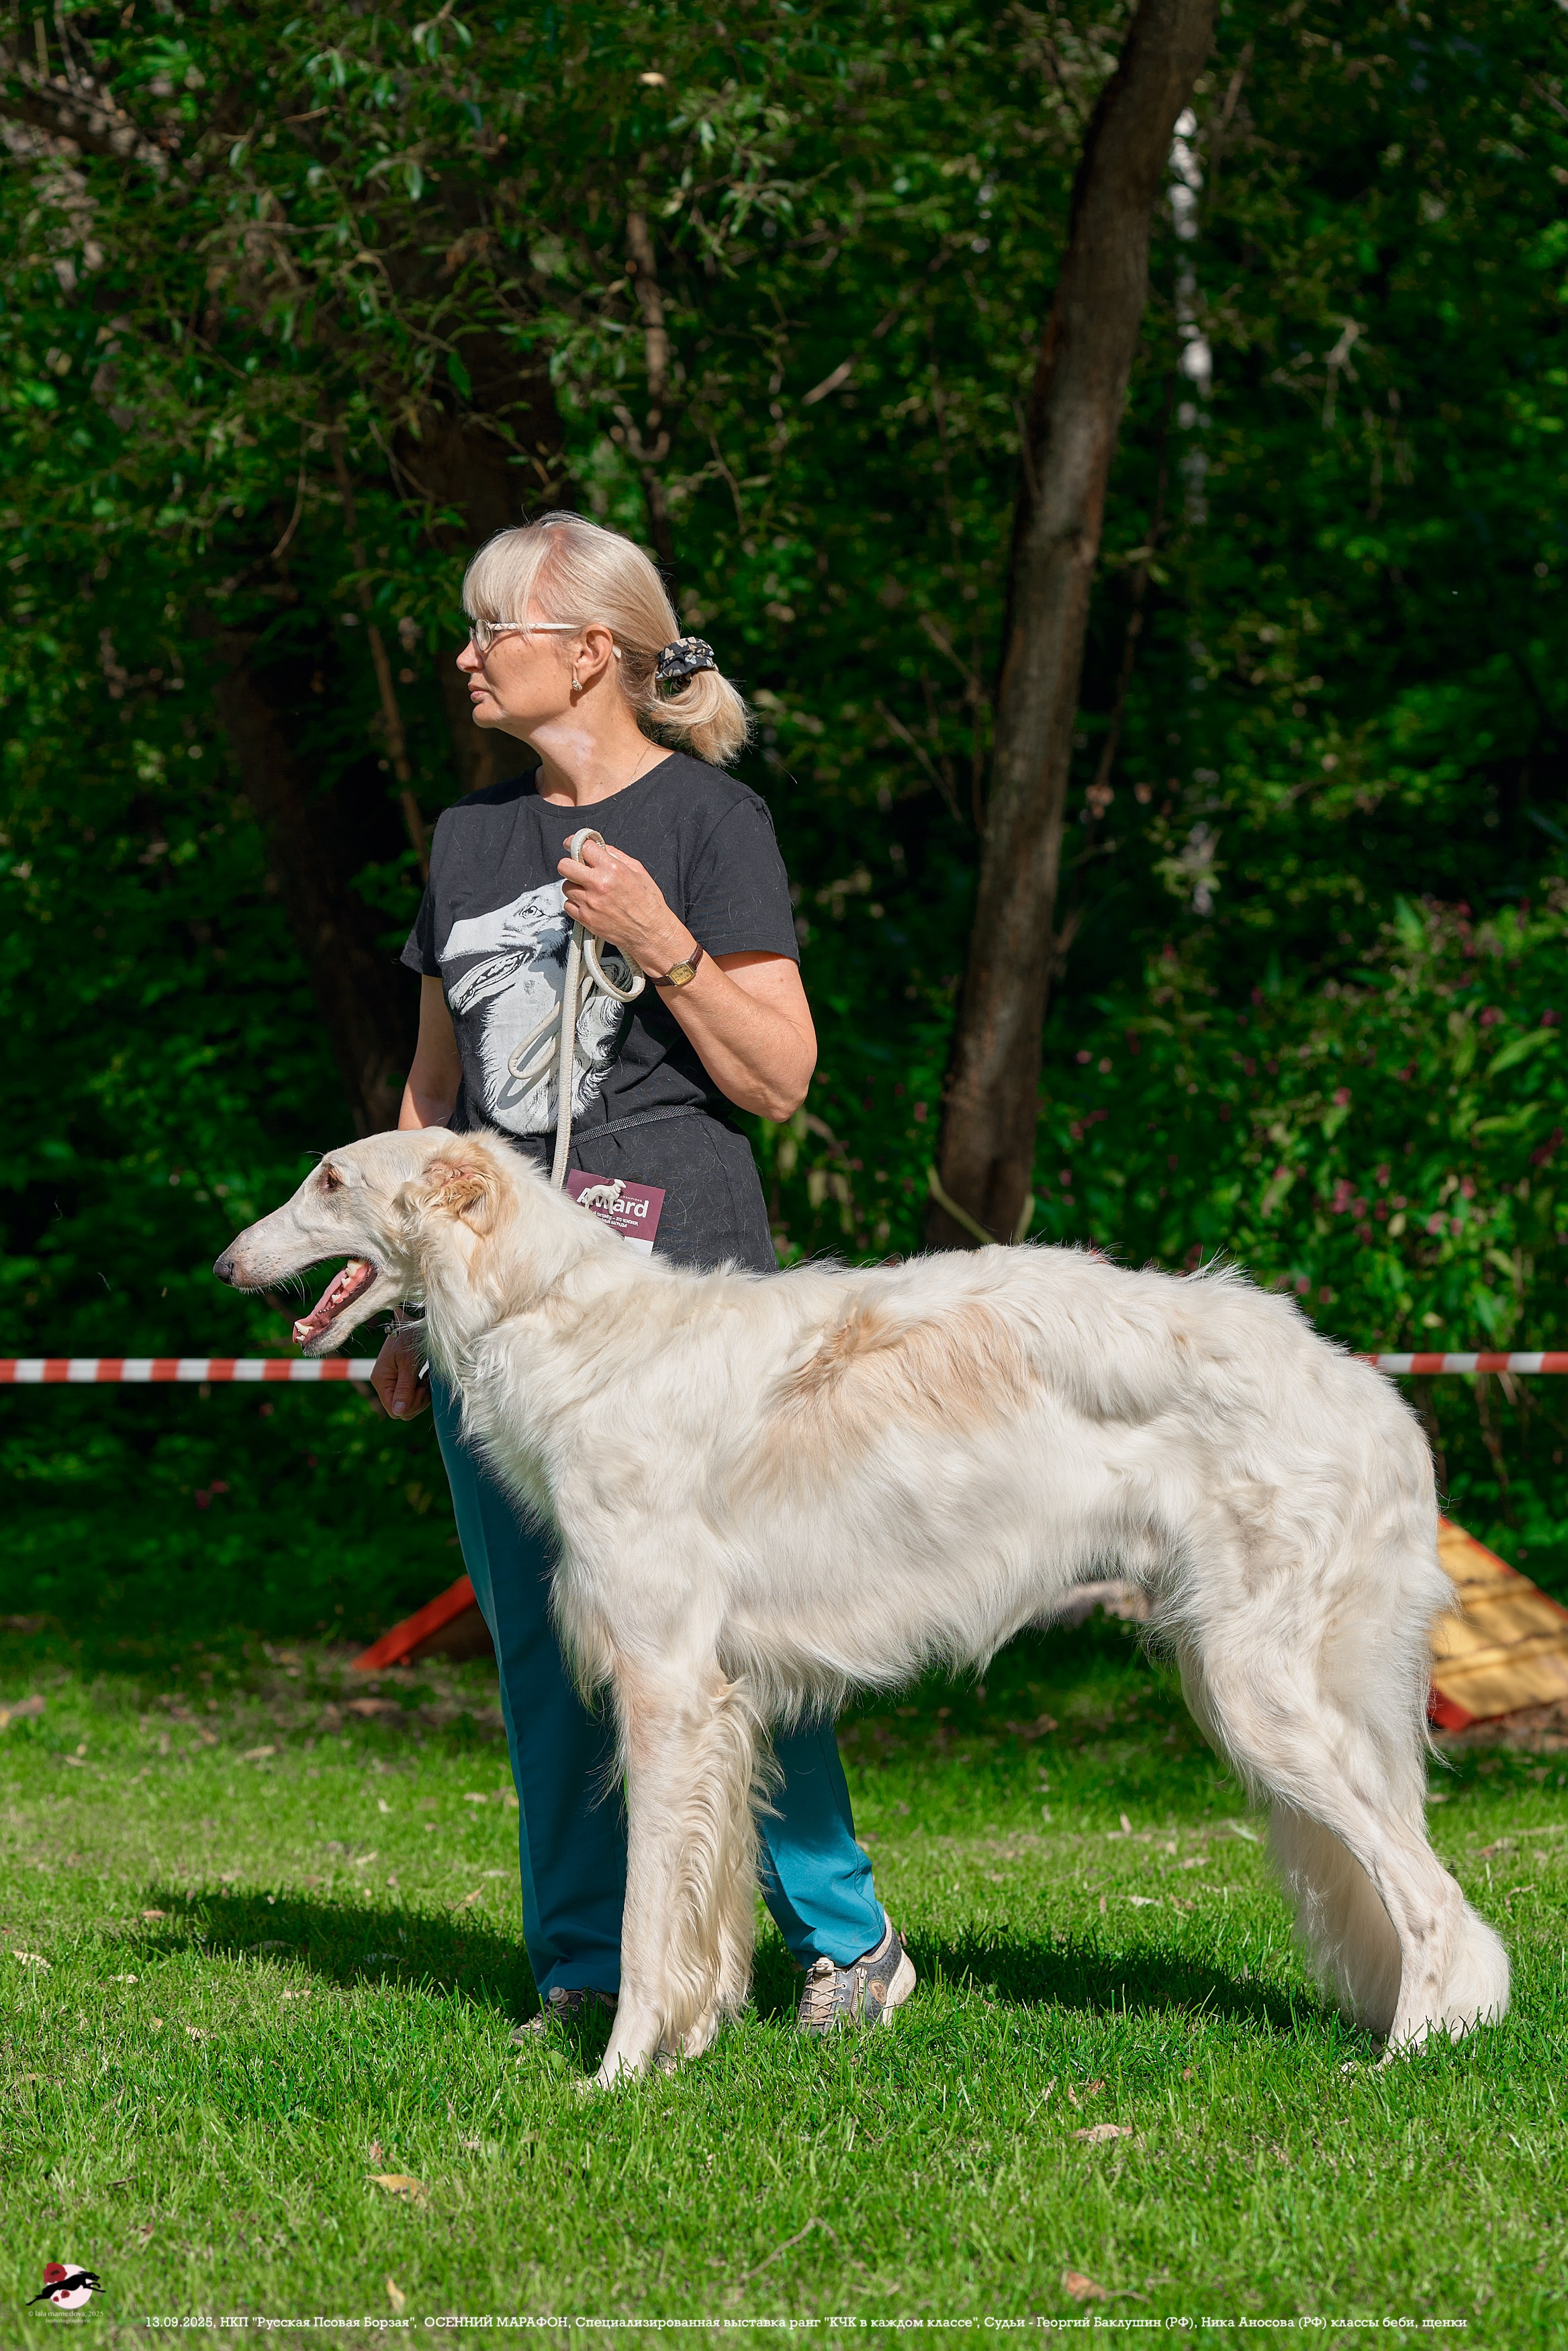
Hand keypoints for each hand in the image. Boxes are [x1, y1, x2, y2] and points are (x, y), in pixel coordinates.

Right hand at [372, 1323, 429, 1419]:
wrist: (412, 1319)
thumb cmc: (410, 1338)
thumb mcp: (409, 1363)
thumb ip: (404, 1389)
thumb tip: (399, 1412)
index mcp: (381, 1380)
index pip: (394, 1410)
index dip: (410, 1406)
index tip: (421, 1389)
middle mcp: (384, 1383)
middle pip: (402, 1410)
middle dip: (417, 1402)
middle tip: (425, 1384)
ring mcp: (392, 1382)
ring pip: (409, 1404)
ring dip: (421, 1395)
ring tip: (426, 1378)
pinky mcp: (401, 1379)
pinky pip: (412, 1395)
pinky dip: (422, 1390)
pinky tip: (425, 1378)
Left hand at [558, 836, 687, 972]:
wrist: (650, 932)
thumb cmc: (648, 903)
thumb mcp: (638, 871)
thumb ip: (616, 856)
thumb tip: (600, 847)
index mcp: (613, 869)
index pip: (583, 847)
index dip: (575, 843)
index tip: (571, 845)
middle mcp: (598, 884)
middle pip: (564, 866)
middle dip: (570, 865)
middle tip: (577, 869)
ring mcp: (589, 902)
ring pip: (565, 886)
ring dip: (574, 886)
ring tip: (588, 890)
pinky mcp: (585, 919)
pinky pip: (568, 905)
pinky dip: (575, 903)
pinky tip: (588, 903)